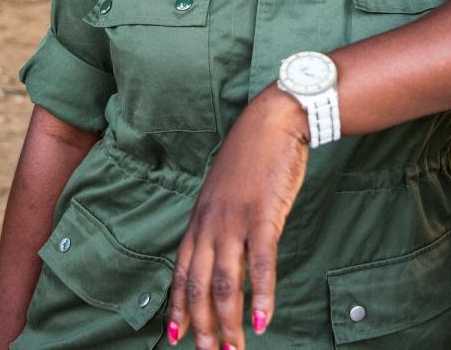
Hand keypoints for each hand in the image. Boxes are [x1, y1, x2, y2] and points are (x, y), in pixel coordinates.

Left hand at [167, 86, 309, 348]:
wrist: (272, 123)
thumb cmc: (252, 158)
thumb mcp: (226, 193)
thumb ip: (220, 223)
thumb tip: (224, 253)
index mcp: (200, 221)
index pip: (181, 274)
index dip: (179, 309)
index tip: (178, 339)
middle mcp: (210, 224)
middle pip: (198, 286)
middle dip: (203, 326)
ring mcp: (234, 221)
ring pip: (225, 282)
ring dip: (230, 322)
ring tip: (235, 349)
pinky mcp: (263, 216)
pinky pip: (260, 264)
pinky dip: (261, 296)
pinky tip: (264, 320)